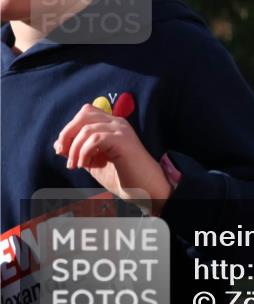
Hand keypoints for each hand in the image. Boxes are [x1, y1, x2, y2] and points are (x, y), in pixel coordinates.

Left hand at [54, 104, 172, 209]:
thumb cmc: (122, 176)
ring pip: (87, 128)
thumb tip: (58, 143)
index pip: (85, 113)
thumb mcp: (93, 162)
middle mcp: (118, 123)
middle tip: (64, 153)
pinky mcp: (123, 140)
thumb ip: (78, 151)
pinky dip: (84, 152)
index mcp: (112, 125)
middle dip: (68, 133)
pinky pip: (95, 138)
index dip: (69, 129)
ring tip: (76, 165)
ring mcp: (122, 130)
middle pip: (85, 113)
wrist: (144, 190)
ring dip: (75, 148)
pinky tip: (85, 164)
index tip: (62, 151)